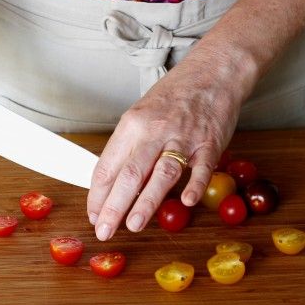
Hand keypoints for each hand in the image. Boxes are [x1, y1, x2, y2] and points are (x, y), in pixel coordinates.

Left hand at [86, 43, 259, 240]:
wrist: (212, 72)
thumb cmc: (174, 96)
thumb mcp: (141, 115)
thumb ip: (129, 148)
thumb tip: (113, 185)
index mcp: (132, 124)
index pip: (107, 166)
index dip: (97, 195)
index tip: (93, 215)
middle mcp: (154, 131)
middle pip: (129, 174)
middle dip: (113, 207)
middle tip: (103, 231)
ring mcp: (183, 137)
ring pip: (161, 173)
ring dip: (146, 202)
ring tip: (133, 225)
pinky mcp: (210, 142)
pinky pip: (202, 166)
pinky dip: (195, 184)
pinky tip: (187, 201)